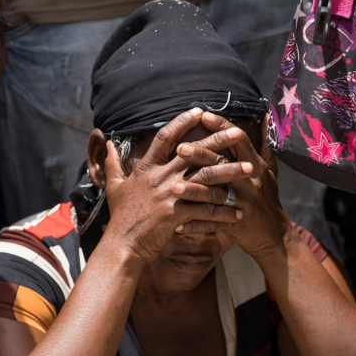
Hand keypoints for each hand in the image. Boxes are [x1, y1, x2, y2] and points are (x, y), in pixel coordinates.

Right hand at [102, 109, 243, 263]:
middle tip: (238, 130)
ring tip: (250, 169)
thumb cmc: (120, 216)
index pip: (166, 137)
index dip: (182, 122)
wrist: (122, 245)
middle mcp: (160, 177)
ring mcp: (169, 195)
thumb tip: (106, 143)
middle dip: (218, 140)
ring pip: (207, 178)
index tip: (200, 110)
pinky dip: (223, 211)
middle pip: (194, 152)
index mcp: (147, 168)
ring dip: (231, 173)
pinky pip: (206, 210)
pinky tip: (238, 212)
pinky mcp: (177, 215)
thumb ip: (112, 163)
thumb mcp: (114, 187)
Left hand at [173, 113, 288, 260]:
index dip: (221, 127)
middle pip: (223, 164)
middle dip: (200, 155)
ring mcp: (242, 203)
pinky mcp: (235, 223)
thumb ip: (263, 143)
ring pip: (215, 195)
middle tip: (179, 148)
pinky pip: (211, 223)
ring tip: (172, 187)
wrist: (274, 234)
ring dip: (192, 191)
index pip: (238, 141)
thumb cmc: (268, 198)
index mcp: (256, 166)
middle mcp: (249, 182)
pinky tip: (176, 224)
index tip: (202, 115)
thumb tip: (264, 115)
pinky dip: (193, 224)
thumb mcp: (270, 169)